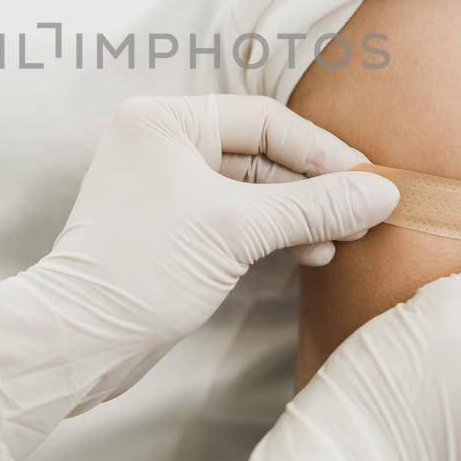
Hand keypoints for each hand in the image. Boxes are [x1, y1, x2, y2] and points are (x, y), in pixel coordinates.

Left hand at [0, 95, 400, 460]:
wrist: (78, 340)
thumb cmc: (142, 269)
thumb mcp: (237, 230)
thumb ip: (313, 206)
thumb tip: (383, 192)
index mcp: (165, 119)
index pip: (264, 119)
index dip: (322, 151)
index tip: (370, 182)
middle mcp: (163, 143)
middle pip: (262, 153)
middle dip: (314, 186)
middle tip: (364, 214)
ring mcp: (167, 187)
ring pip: (254, 189)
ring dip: (300, 213)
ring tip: (343, 239)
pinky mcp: (174, 229)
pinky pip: (238, 219)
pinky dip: (274, 233)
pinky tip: (313, 251)